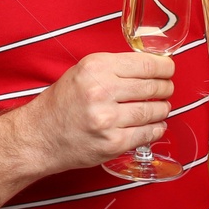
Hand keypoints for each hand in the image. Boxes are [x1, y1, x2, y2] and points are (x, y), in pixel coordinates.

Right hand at [13, 52, 174, 174]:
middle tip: (166, 89)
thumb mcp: (82, 73)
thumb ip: (113, 68)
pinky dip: (156, 129)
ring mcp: (108, 119)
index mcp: (95, 68)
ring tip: (161, 107)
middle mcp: (101, 91)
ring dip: (162, 109)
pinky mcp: (112, 143)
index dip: (164, 67)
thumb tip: (149, 67)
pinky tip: (156, 125)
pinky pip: (146, 134)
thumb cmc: (60, 104)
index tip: (169, 69)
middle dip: (165, 88)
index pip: (145, 65)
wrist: (39, 137)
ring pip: (153, 111)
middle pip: (152, 87)